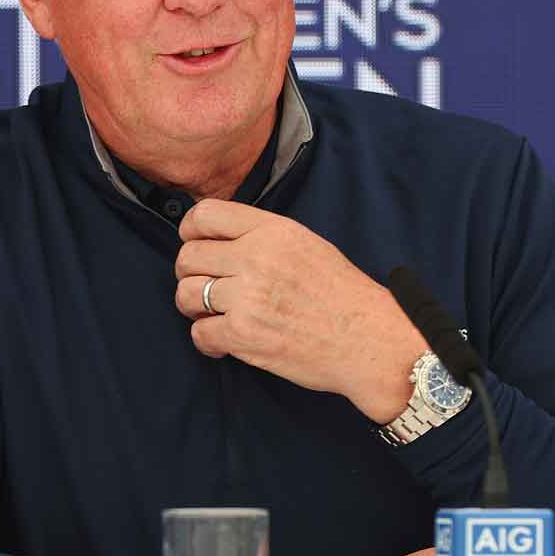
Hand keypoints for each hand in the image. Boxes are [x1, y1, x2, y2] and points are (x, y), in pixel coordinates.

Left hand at [173, 199, 425, 421]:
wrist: (369, 339)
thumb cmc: (344, 295)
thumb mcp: (308, 244)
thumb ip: (263, 237)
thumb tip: (219, 240)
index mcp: (273, 231)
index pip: (205, 215)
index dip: (191, 232)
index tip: (196, 245)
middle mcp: (256, 258)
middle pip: (188, 257)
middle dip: (191, 275)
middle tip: (209, 288)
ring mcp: (247, 297)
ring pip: (186, 294)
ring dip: (195, 308)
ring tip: (217, 315)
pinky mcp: (243, 334)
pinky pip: (199, 333)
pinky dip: (209, 341)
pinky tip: (228, 341)